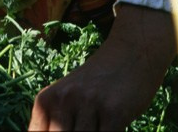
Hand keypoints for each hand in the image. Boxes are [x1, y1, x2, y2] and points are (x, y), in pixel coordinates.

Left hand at [28, 4, 175, 130]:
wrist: (131, 53)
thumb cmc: (97, 83)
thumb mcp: (69, 97)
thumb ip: (57, 120)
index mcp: (47, 99)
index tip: (64, 130)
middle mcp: (64, 99)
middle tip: (86, 127)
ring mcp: (88, 104)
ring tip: (98, 126)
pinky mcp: (114, 112)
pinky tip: (114, 128)